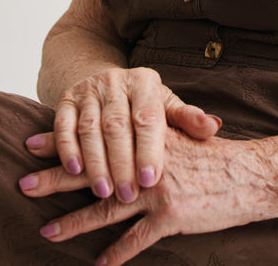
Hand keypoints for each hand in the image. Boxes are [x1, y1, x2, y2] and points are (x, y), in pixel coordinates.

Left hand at [21, 127, 275, 265]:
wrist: (253, 174)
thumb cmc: (220, 156)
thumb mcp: (185, 137)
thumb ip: (154, 140)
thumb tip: (126, 139)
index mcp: (146, 142)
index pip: (96, 139)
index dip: (64, 142)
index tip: (32, 143)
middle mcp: (145, 165)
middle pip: (92, 173)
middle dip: (55, 179)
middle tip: (22, 184)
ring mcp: (157, 192)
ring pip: (105, 209)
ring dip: (73, 223)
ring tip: (46, 232)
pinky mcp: (171, 217)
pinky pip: (136, 239)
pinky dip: (117, 253)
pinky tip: (100, 264)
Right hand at [36, 67, 221, 203]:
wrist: (107, 82)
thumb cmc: (144, 104)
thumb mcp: (166, 107)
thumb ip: (187, 119)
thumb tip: (214, 127)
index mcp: (145, 82)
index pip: (148, 118)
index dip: (149, 150)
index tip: (152, 181)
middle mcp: (115, 82)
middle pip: (117, 125)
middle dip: (121, 163)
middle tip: (127, 195)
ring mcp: (88, 89)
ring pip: (89, 128)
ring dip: (95, 162)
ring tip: (102, 192)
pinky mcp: (66, 99)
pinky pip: (63, 124)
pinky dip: (66, 147)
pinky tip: (73, 170)